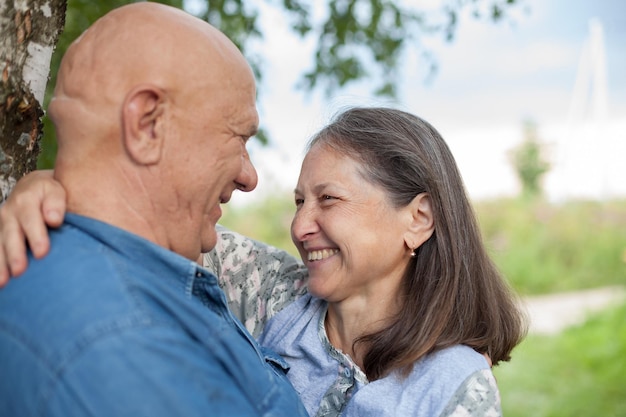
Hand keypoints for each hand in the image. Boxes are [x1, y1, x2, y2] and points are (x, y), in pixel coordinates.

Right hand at [0, 170, 65, 285]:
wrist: (31, 187)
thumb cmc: (50, 192)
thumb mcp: (55, 190)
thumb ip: (56, 203)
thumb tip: (54, 220)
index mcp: (25, 200)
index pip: (30, 219)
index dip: (35, 236)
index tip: (42, 252)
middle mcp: (9, 213)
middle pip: (11, 235)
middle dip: (15, 254)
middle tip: (20, 271)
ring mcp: (1, 224)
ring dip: (0, 264)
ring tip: (3, 282)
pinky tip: (0, 283)